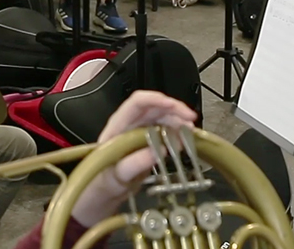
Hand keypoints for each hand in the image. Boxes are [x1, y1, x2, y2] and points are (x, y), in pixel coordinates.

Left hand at [71, 91, 197, 226]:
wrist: (103, 194)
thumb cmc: (103, 183)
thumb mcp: (114, 178)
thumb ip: (133, 165)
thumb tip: (158, 150)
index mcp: (116, 127)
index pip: (136, 103)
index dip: (155, 99)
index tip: (173, 106)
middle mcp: (128, 125)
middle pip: (154, 107)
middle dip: (174, 109)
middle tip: (190, 120)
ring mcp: (139, 131)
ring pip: (162, 117)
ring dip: (178, 121)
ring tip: (190, 132)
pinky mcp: (148, 140)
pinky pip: (165, 130)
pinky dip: (177, 132)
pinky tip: (185, 140)